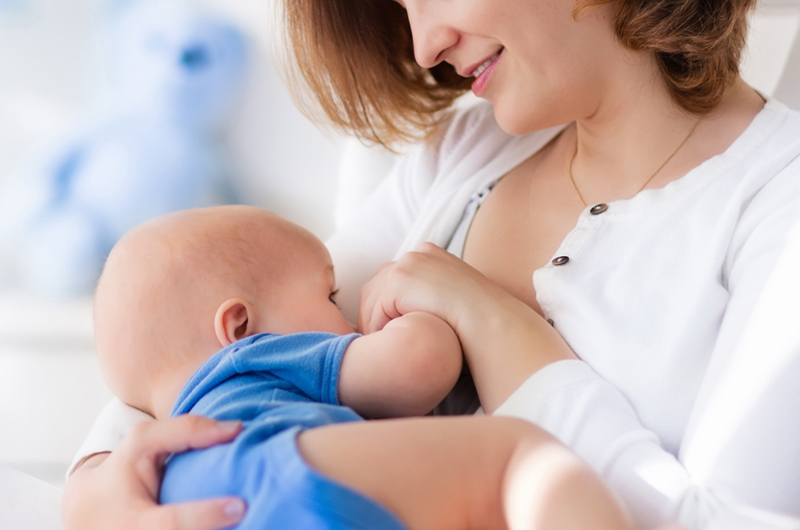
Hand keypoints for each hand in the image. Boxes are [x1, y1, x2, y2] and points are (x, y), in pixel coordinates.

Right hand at [62, 415, 245, 529]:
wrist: (86, 513)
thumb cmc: (121, 472)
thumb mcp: (140, 444)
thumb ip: (186, 431)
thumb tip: (237, 429)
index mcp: (133, 523)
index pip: (172, 524)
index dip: (206, 517)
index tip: (240, 506)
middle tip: (257, 516)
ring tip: (258, 520)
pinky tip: (246, 524)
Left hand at [358, 242, 497, 334]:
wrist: (488, 320)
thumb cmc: (475, 321)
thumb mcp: (451, 299)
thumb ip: (429, 296)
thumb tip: (409, 312)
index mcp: (428, 255)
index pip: (391, 280)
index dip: (386, 308)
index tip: (389, 330)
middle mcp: (415, 254)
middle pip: (375, 287)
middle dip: (375, 315)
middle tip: (379, 340)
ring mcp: (406, 265)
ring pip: (372, 301)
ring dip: (375, 325)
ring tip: (385, 345)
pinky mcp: (399, 281)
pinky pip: (374, 312)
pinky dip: (379, 330)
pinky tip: (393, 343)